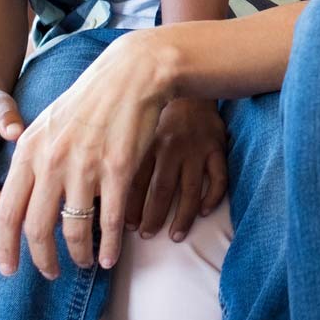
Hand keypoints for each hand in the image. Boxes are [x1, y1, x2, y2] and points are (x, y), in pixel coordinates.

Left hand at [0, 30, 176, 277]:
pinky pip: (109, 221)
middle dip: (41, 261)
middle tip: (49, 273)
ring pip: (74, 230)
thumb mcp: (45, 126)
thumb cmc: (87, 101)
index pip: (7, 212)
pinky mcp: (117, 170)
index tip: (8, 269)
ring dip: (77, 255)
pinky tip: (110, 258)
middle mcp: (52, 162)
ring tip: (82, 263)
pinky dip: (110, 246)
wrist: (129, 75)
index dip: (5, 247)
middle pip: (37, 229)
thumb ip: (29, 161)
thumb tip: (17, 200)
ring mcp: (85, 167)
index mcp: (28, 152)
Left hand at [122, 97, 226, 243]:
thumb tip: (101, 187)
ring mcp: (196, 149)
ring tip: (175, 236)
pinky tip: (205, 212)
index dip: (130, 207)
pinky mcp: (217, 148)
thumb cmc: (157, 111)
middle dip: (153, 217)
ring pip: (190, 189)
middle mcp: (172, 147)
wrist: (188, 83)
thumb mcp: (136, 126)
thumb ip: (123, 154)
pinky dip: (213, 196)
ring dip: (182, 216)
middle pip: (162, 190)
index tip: (124, 227)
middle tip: (146, 235)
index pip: (136, 182)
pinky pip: (219, 177)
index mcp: (149, 143)